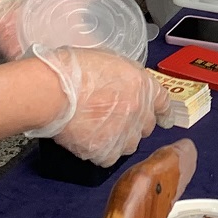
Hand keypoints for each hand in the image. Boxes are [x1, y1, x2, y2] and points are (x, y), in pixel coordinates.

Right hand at [28, 45, 166, 165]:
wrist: (52, 91)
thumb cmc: (71, 70)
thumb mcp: (107, 61)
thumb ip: (123, 77)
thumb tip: (124, 87)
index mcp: (141, 84)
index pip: (163, 101)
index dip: (163, 111)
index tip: (165, 118)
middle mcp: (138, 110)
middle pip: (146, 126)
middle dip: (134, 124)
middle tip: (113, 120)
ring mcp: (124, 133)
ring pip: (129, 144)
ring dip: (117, 140)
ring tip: (95, 129)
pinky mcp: (106, 151)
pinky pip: (108, 156)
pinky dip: (98, 151)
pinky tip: (84, 138)